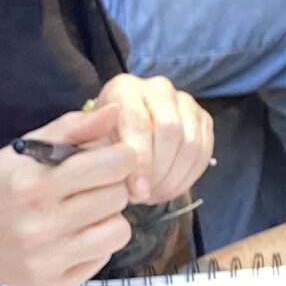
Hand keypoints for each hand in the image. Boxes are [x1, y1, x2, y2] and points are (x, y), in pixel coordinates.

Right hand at [0, 105, 135, 285]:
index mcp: (34, 185)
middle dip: (110, 186)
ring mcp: (45, 261)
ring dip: (107, 217)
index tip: (109, 159)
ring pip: (119, 231)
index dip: (119, 156)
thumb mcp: (22, 150)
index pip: (113, 165)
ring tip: (80, 211)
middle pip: (118, 197)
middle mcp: (40, 226)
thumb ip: (71, 129)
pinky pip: (103, 258)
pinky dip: (93, 245)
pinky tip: (67, 237)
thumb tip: (115, 112)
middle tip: (87, 187)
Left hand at [91, 73, 211, 201]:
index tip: (137, 192)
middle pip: (170, 129)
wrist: (117, 138)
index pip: (139, 122)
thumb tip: (112, 156)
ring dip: (175, 177)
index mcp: (126, 88)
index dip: (141, 160)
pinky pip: (204, 151)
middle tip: (146, 197)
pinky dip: (189, 176)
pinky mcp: (202, 119)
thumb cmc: (98, 141)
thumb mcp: (82, 141)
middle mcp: (158, 88)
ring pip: (191, 142)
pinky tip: (170, 188)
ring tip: (155, 195)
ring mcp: (185, 102)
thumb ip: (89, 146)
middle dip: (160, 170)